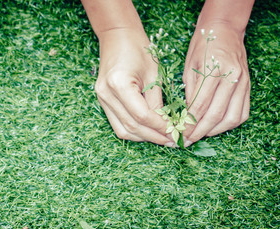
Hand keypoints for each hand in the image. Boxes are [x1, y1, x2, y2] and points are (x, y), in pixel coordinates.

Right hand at [95, 28, 173, 145]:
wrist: (117, 36)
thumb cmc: (138, 49)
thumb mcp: (154, 74)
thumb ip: (158, 102)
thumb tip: (167, 126)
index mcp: (119, 84)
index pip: (142, 116)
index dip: (160, 128)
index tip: (177, 133)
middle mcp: (106, 94)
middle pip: (131, 127)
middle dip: (154, 137)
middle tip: (173, 141)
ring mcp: (102, 99)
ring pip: (123, 130)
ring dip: (144, 137)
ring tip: (163, 138)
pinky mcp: (103, 101)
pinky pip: (118, 124)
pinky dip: (134, 131)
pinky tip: (149, 131)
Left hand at [181, 23, 249, 146]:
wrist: (225, 29)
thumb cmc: (202, 46)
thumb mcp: (189, 65)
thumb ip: (190, 90)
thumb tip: (187, 116)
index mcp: (214, 69)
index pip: (200, 104)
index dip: (189, 122)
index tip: (179, 132)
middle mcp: (232, 77)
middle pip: (216, 114)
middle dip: (200, 131)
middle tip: (187, 141)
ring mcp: (244, 83)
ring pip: (232, 117)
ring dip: (215, 130)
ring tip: (200, 135)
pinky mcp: (249, 87)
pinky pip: (242, 113)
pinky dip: (229, 124)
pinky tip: (216, 127)